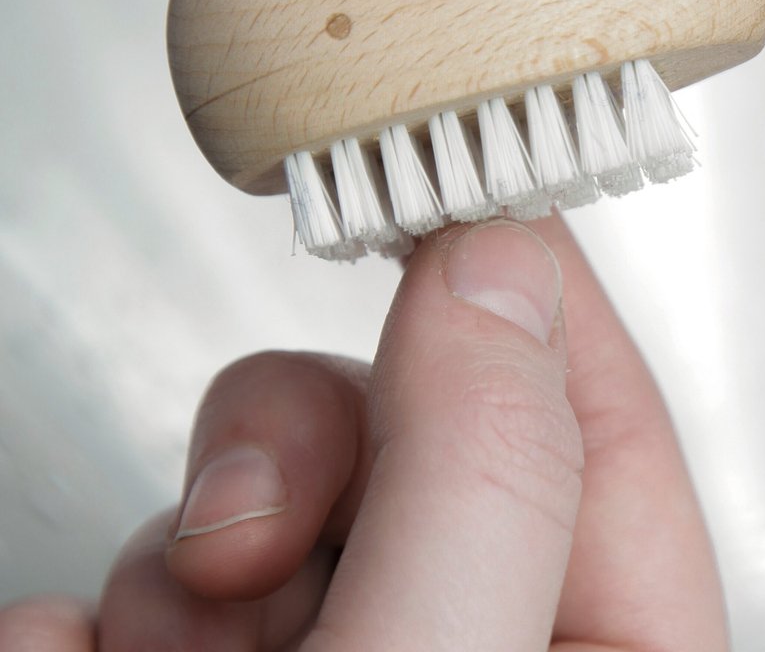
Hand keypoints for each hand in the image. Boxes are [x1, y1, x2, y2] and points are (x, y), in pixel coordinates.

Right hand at [0, 217, 727, 649]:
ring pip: (285, 515)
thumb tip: (502, 267)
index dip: (545, 309)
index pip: (613, 445)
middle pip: (430, 457)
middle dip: (320, 450)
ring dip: (190, 559)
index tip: (474, 201)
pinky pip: (161, 602)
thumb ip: (483, 482)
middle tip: (244, 529)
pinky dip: (104, 623)